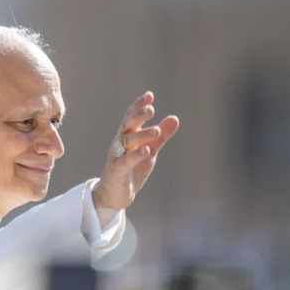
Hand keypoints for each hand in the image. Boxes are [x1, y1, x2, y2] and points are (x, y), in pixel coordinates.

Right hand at [93, 91, 179, 211]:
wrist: (115, 194)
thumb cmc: (132, 169)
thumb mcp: (150, 151)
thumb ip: (161, 136)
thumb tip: (174, 118)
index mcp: (127, 136)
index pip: (131, 117)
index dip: (139, 106)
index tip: (149, 95)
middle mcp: (120, 143)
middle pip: (127, 125)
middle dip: (138, 116)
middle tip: (151, 109)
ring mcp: (117, 156)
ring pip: (126, 141)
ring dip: (141, 135)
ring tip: (156, 130)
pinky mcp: (117, 171)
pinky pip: (125, 161)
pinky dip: (135, 155)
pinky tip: (146, 150)